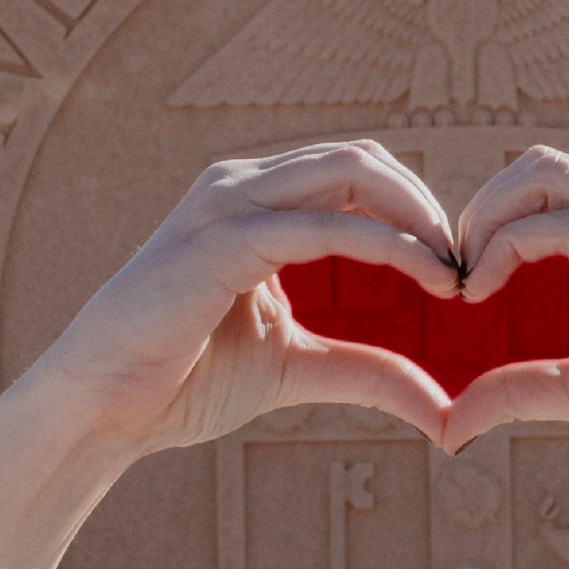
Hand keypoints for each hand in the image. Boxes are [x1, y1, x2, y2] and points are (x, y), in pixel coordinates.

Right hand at [28, 141, 458, 453]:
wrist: (103, 409)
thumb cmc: (186, 378)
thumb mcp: (297, 366)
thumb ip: (368, 370)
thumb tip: (444, 407)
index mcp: (258, 204)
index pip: (357, 174)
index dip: (417, 210)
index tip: (459, 267)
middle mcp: (243, 187)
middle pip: (362, 159)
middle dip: (426, 204)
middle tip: (465, 262)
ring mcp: (227, 205)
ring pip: (348, 172)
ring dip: (415, 215)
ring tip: (451, 269)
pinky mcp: (220, 240)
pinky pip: (321, 225)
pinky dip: (385, 244)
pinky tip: (424, 274)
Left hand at [444, 146, 568, 481]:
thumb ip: (523, 388)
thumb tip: (452, 418)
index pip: (550, 184)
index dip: (494, 214)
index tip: (463, 275)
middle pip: (540, 164)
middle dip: (480, 203)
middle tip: (452, 264)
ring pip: (546, 177)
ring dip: (486, 215)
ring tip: (464, 272)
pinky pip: (564, 226)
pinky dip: (506, 246)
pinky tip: (482, 289)